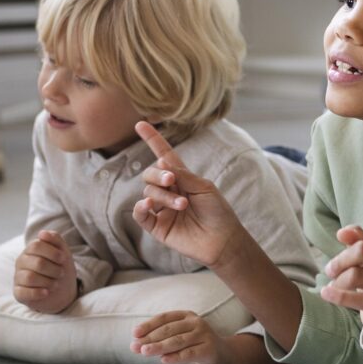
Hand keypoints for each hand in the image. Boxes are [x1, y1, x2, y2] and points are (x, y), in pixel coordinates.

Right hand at [13, 230, 77, 312]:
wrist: (62, 290)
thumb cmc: (60, 268)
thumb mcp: (63, 251)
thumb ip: (55, 239)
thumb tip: (42, 233)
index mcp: (30, 250)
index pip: (36, 246)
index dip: (53, 253)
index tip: (63, 259)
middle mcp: (21, 262)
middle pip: (37, 263)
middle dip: (54, 269)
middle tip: (61, 273)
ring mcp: (18, 277)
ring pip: (30, 278)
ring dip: (48, 282)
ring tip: (55, 284)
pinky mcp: (18, 293)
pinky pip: (24, 292)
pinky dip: (38, 293)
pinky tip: (46, 292)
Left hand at [131, 310, 237, 363]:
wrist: (223, 357)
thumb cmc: (195, 347)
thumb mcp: (179, 339)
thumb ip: (162, 340)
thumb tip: (137, 344)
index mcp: (186, 316)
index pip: (164, 318)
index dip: (149, 325)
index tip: (134, 333)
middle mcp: (196, 323)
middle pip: (169, 330)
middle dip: (150, 338)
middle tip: (134, 347)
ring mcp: (204, 335)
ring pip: (177, 341)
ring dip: (159, 346)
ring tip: (144, 352)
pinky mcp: (209, 350)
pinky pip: (189, 353)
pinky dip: (175, 357)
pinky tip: (164, 360)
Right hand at [132, 122, 243, 269]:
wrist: (222, 239)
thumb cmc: (218, 211)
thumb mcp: (203, 186)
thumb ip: (183, 174)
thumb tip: (161, 164)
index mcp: (181, 178)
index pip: (163, 155)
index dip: (152, 140)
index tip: (140, 124)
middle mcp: (168, 191)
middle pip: (150, 174)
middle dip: (158, 175)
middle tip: (172, 180)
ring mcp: (161, 209)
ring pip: (148, 192)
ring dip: (164, 196)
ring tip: (182, 204)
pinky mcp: (157, 227)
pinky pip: (140, 214)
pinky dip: (141, 206)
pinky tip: (150, 204)